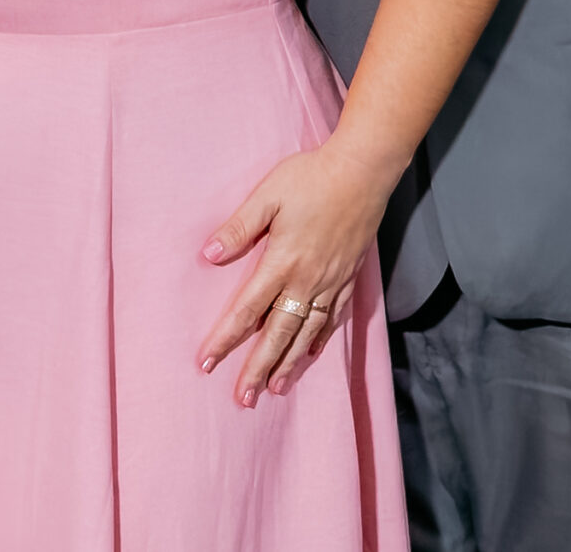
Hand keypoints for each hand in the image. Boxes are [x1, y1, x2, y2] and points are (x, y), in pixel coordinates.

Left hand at [195, 141, 399, 406]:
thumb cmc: (311, 177)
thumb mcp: (267, 196)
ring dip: (289, 363)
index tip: (206, 364)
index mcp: (282, 262)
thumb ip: (239, 228)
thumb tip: (208, 255)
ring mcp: (330, 282)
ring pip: (306, 333)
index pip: (246, 310)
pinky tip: (312, 353)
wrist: (363, 170)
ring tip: (274, 389)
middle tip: (243, 399)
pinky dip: (321, 340)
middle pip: (277, 334)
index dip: (225, 339)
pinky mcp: (347, 277)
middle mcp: (307, 280)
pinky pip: (333, 318)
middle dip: (258, 368)